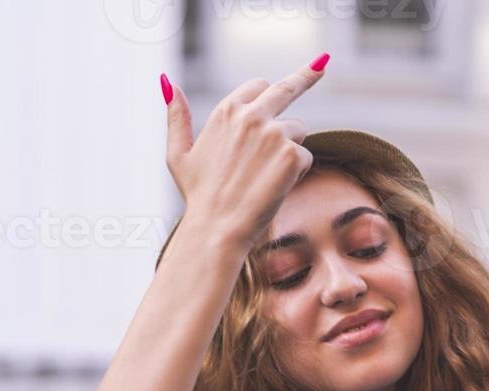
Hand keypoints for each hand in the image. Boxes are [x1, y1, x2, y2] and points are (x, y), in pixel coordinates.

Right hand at [163, 58, 326, 252]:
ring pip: (298, 131)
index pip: (258, 86)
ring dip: (290, 151)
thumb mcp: (178, 154)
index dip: (267, 93)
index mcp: (226, 110)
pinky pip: (306, 156)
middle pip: (287, 88)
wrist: (217, 227)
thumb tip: (166, 82)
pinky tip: (276, 188)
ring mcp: (273, 133)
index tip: (283, 83)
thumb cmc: (198, 196)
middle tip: (322, 64)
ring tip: (265, 178)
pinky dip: (296, 173)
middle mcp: (251, 115)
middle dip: (306, 75)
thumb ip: (176, 116)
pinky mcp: (291, 154)